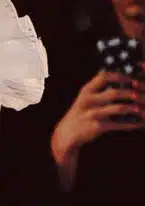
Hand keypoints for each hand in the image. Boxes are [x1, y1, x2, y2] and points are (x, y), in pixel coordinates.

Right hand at [51, 71, 144, 186]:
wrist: (68, 132)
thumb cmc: (81, 112)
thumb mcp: (84, 97)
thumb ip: (96, 87)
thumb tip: (109, 73)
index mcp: (86, 90)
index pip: (104, 77)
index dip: (120, 76)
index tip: (132, 79)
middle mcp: (88, 100)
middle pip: (113, 93)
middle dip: (130, 93)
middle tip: (139, 94)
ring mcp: (92, 114)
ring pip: (118, 109)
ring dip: (133, 109)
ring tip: (141, 109)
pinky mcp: (97, 127)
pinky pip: (118, 124)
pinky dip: (131, 124)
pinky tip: (139, 123)